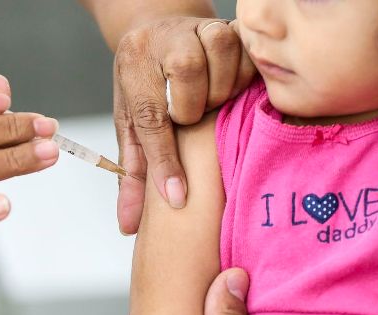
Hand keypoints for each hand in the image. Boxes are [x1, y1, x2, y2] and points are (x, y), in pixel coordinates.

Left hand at [114, 17, 255, 233]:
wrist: (159, 31)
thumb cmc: (145, 86)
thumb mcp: (131, 125)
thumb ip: (133, 174)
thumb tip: (128, 226)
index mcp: (133, 65)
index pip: (149, 117)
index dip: (165, 161)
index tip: (177, 198)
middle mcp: (164, 39)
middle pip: (187, 77)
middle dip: (194, 109)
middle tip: (193, 117)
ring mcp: (198, 28)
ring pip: (221, 58)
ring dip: (220, 90)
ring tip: (212, 101)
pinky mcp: (229, 25)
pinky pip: (248, 53)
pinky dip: (245, 77)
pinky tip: (232, 87)